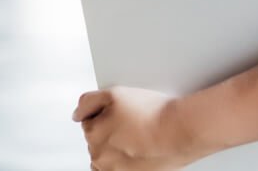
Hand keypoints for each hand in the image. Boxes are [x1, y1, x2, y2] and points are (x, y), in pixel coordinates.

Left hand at [72, 86, 199, 170]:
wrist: (181, 131)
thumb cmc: (153, 114)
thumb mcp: (114, 94)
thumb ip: (88, 102)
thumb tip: (76, 114)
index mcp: (92, 135)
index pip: (89, 123)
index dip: (105, 114)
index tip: (121, 114)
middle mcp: (100, 157)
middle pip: (99, 141)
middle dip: (111, 132)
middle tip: (133, 124)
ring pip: (110, 158)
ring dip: (118, 150)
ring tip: (138, 139)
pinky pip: (120, 170)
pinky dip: (125, 163)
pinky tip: (139, 152)